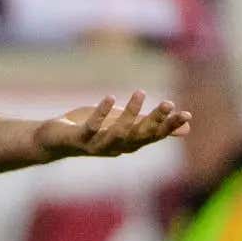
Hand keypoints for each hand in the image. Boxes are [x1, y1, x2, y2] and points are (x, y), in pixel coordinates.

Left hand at [36, 91, 188, 159]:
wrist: (53, 141)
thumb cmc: (92, 131)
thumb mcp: (125, 126)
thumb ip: (150, 125)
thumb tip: (188, 128)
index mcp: (128, 143)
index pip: (153, 136)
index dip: (170, 127)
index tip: (187, 114)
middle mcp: (116, 147)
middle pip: (140, 136)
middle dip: (155, 121)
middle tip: (169, 103)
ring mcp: (97, 144)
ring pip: (118, 133)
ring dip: (130, 114)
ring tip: (141, 93)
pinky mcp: (79, 138)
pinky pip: (92, 127)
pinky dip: (101, 113)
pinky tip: (111, 98)